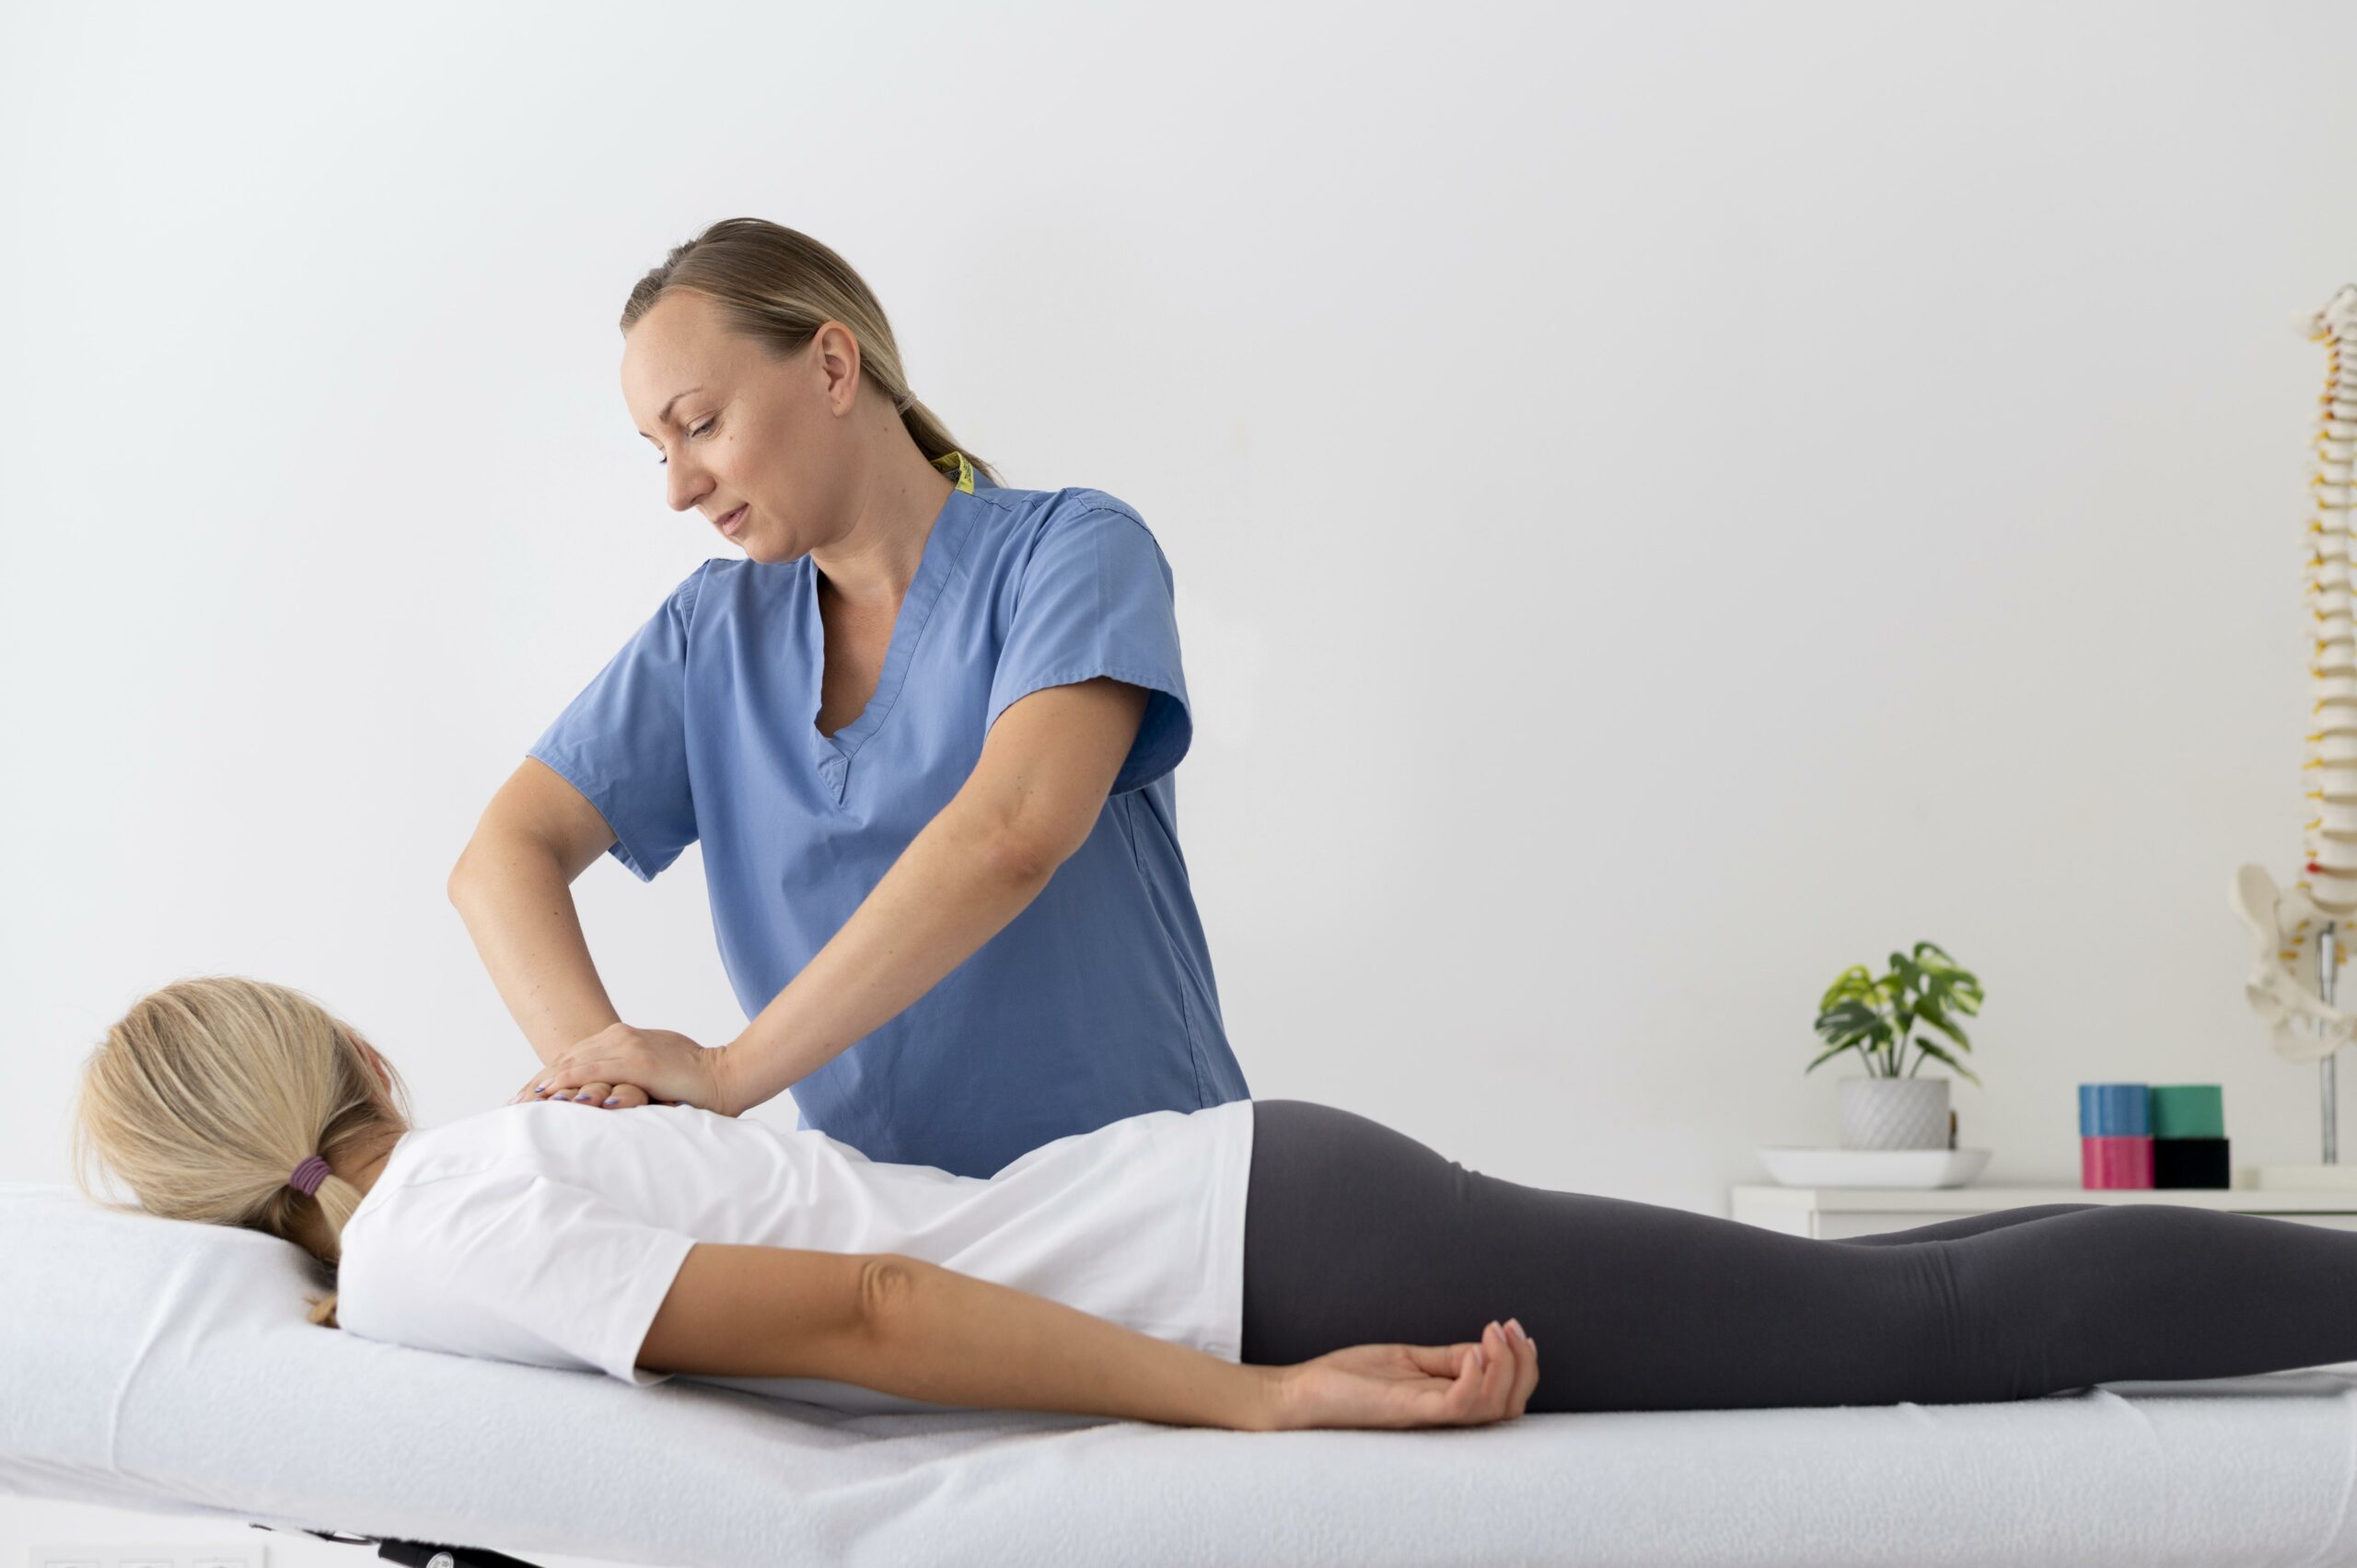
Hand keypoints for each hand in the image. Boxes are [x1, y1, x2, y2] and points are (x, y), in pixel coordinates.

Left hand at [507, 1023, 740, 1115]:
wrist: (728, 1074)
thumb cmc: (697, 1078)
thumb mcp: (656, 1069)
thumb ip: (630, 1072)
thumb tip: (613, 1090)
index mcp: (625, 1037)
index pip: (575, 1057)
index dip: (548, 1077)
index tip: (526, 1098)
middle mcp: (622, 1037)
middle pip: (567, 1059)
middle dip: (538, 1083)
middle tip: (513, 1105)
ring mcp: (629, 1047)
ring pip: (574, 1064)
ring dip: (545, 1084)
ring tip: (522, 1105)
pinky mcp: (638, 1062)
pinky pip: (593, 1071)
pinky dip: (568, 1082)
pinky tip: (550, 1096)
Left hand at [1264, 1320, 1538, 1430]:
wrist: (1299, 1394)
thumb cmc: (1347, 1380)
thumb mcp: (1408, 1359)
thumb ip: (1446, 1359)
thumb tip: (1486, 1347)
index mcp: (1446, 1403)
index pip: (1507, 1397)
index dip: (1524, 1365)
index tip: (1516, 1328)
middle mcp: (1444, 1416)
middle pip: (1511, 1406)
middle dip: (1523, 1364)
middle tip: (1510, 1329)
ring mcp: (1428, 1416)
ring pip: (1493, 1408)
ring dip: (1505, 1366)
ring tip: (1492, 1335)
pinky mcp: (1408, 1411)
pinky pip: (1458, 1405)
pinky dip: (1475, 1376)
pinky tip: (1472, 1351)